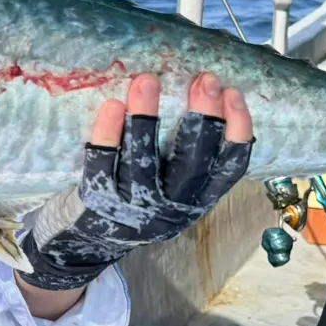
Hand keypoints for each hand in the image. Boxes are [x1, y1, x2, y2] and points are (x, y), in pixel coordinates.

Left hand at [21, 72, 253, 292]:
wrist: (87, 245)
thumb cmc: (136, 202)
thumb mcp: (172, 190)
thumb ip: (186, 157)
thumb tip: (203, 96)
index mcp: (197, 201)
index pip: (230, 169)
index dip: (237, 131)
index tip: (234, 94)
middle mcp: (171, 208)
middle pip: (193, 161)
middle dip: (202, 116)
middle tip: (205, 79)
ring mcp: (134, 208)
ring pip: (145, 162)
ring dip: (147, 119)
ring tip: (147, 81)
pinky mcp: (99, 203)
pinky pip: (103, 166)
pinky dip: (108, 136)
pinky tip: (113, 106)